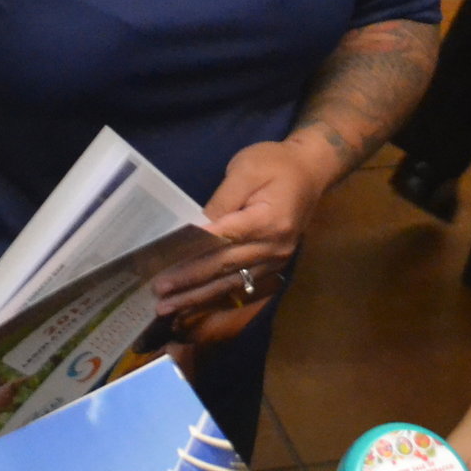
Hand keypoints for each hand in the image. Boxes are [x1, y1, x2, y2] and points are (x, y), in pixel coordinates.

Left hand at [153, 140, 326, 322]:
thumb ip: (222, 200)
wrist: (312, 170)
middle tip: (159, 294)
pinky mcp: (274, 264)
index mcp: (269, 220)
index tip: (164, 265)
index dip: (193, 253)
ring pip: (232, 282)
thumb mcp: (246, 169)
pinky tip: (195, 304)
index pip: (224, 239)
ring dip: (199, 296)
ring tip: (169, 307)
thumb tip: (196, 228)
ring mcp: (276, 259)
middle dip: (189, 281)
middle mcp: (275, 246)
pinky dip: (216, 295)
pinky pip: (243, 284)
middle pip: (225, 267)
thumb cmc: (276, 163)